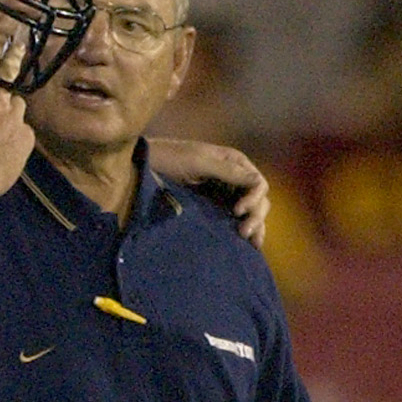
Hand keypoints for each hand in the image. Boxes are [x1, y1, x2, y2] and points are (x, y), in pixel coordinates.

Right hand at [0, 21, 33, 211]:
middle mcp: (0, 99)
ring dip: (7, 112)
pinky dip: (14, 134)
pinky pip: (23, 129)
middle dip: (8, 71)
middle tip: (7, 70)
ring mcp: (17, 119)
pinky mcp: (27, 139)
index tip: (10, 24)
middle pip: (7, 80)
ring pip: (16, 106)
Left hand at [147, 137, 269, 247]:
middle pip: (258, 200)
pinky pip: (233, 218)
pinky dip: (241, 228)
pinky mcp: (213, 206)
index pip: (258, 184)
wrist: (143, 166)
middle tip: (243, 234)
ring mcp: (224, 193)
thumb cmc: (169, 158)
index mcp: (234, 162)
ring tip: (250, 243)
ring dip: (254, 226)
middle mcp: (234, 177)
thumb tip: (259, 183)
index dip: (254, 199)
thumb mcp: (198, 162)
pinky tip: (245, 244)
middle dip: (256, 216)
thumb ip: (228, 171)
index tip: (237, 211)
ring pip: (250, 212)